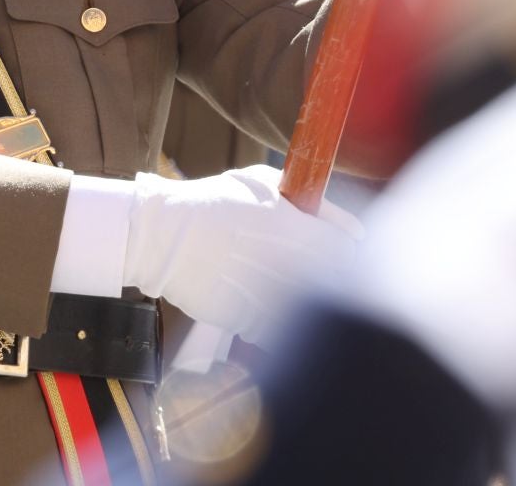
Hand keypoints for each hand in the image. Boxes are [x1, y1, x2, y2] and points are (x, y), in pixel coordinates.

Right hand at [123, 164, 362, 347]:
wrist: (161, 236)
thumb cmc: (213, 203)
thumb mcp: (263, 185)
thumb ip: (313, 204)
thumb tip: (355, 229)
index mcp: (294, 227)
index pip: (349, 251)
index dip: (349, 252)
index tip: (343, 251)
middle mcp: (286, 263)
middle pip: (337, 283)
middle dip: (335, 277)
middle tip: (319, 270)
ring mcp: (268, 295)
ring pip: (312, 310)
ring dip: (309, 302)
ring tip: (288, 286)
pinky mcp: (248, 321)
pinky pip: (282, 330)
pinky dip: (283, 324)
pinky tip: (269, 305)